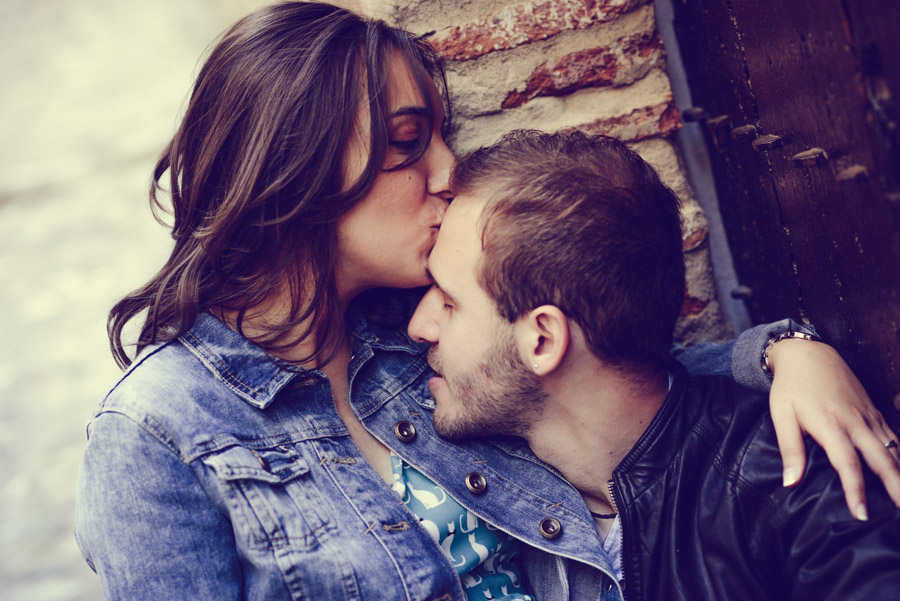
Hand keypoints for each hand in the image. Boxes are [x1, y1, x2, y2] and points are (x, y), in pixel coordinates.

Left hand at [767, 338, 899, 519]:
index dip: (856, 491)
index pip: (848, 464)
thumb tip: (790, 483)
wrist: (807, 353)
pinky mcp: (874, 411)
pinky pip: (894, 436)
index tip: (862, 515)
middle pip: (882, 459)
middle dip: (895, 488)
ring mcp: (869, 416)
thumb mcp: (781, 415)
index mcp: (830, 424)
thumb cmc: (790, 387)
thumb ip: (790, 449)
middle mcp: (856, 421)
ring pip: (894, 449)